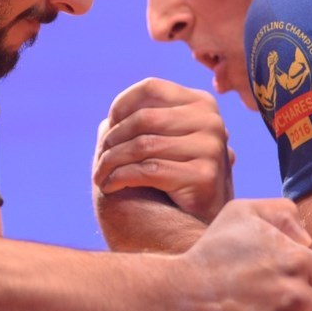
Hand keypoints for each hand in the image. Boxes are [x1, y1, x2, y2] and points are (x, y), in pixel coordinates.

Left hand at [95, 78, 233, 222]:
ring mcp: (212, 147)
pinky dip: (120, 178)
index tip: (108, 127)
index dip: (122, 104)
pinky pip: (148, 171)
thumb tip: (108, 121)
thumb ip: (141, 123)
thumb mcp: (162, 142)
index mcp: (201, 103)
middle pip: (143, 118)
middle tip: (99, 160)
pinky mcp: (204, 175)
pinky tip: (110, 187)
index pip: (151, 88)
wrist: (197, 222)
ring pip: (142, 145)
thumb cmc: (173, 178)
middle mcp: (211, 121)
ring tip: (100, 176)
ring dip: (111, 162)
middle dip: (112, 140)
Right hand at [173, 199, 311, 310]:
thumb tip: (309, 238)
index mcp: (297, 260)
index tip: (277, 287)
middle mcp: (298, 296)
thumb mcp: (240, 213)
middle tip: (268, 308)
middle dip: (301, 307)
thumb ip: (282, 212)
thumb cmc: (205, 258)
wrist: (171, 303)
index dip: (303, 282)